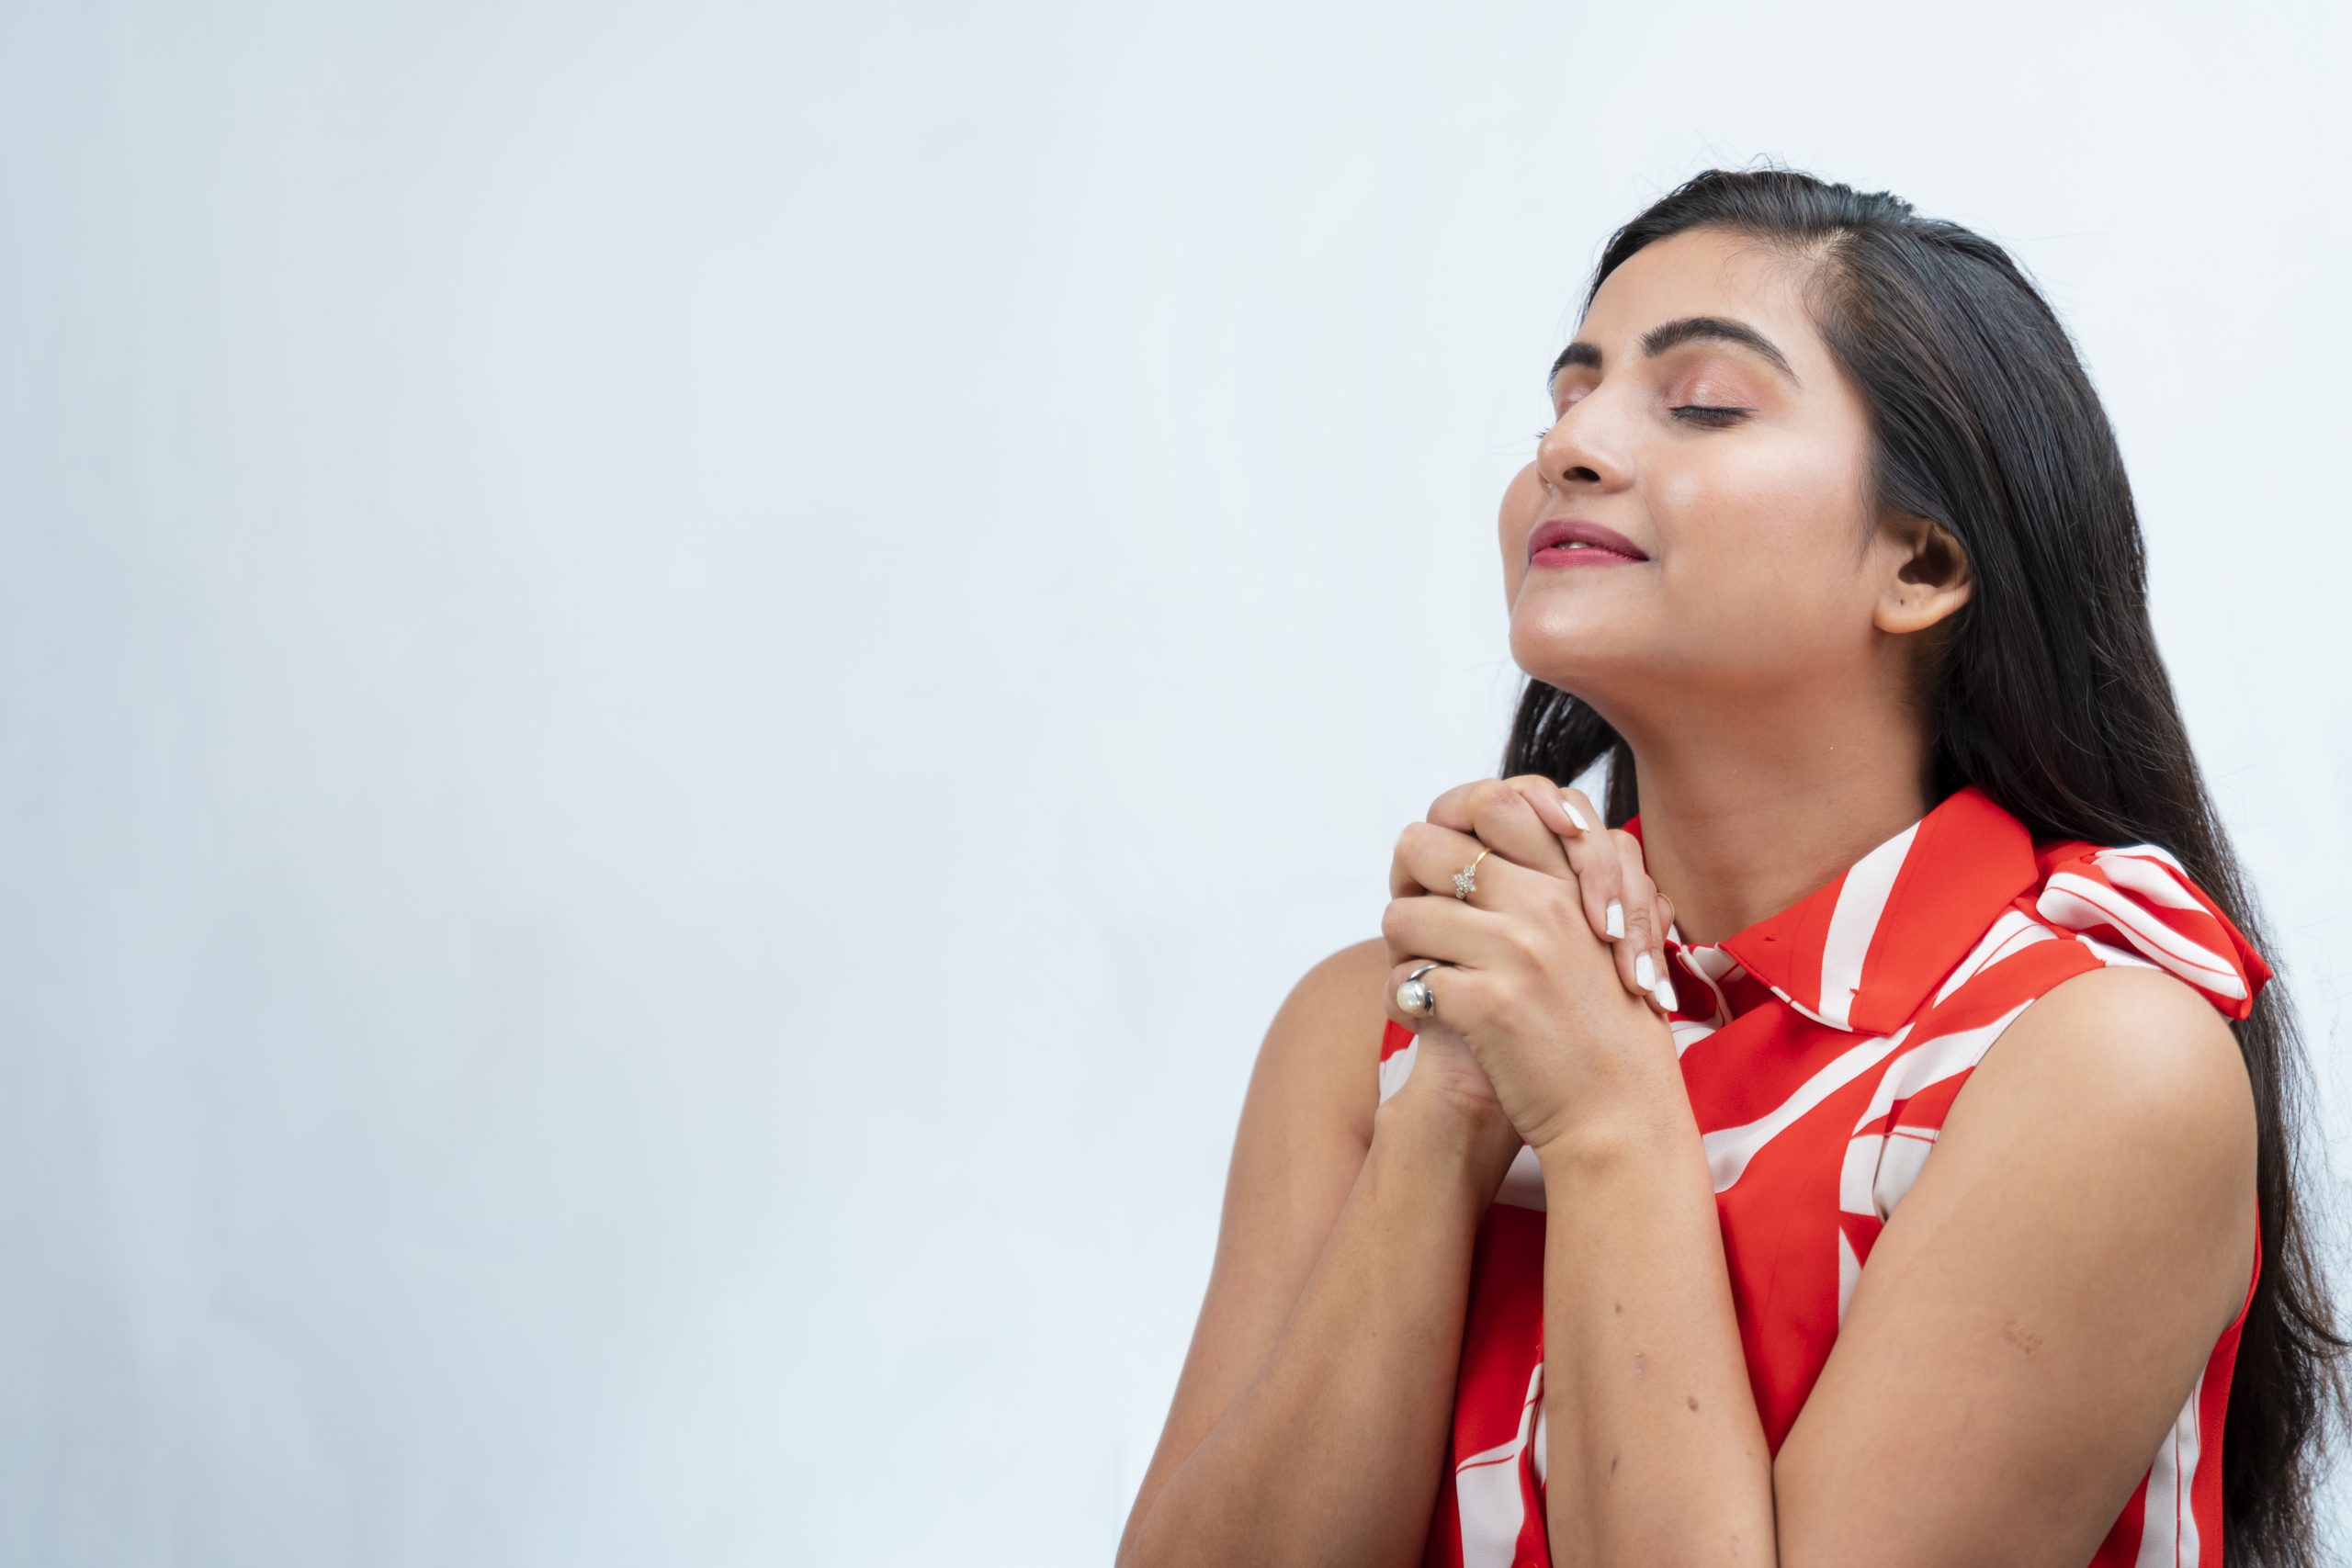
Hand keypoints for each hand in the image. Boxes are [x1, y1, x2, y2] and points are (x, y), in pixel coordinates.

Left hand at [1378, 776, 1680, 1154]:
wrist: (1621, 1113)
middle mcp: (1542, 904)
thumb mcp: (1598, 935)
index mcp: (1569, 880)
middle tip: (1423, 926)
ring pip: (1402, 916)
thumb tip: (1486, 838)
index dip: (1453, 828)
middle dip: (1410, 886)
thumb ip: (1554, 883)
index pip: (1491, 800)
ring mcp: (1514, 951)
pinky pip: (1404, 982)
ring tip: (1427, 978)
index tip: (1451, 871)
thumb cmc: (1604, 1027)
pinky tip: (1428, 1019)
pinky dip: (1405, 1004)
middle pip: (1423, 846)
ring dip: (1403, 950)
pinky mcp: (1486, 1004)